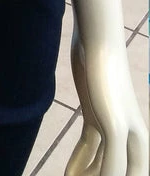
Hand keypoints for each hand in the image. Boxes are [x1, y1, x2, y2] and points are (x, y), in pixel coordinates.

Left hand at [65, 26, 147, 175]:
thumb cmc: (109, 83)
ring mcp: (109, 127)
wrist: (96, 45)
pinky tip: (68, 174)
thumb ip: (114, 161)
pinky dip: (80, 163)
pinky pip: (88, 149)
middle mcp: (127, 138)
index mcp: (139, 143)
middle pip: (116, 173)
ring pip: (101, 164)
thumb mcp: (112, 125)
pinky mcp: (93, 116)